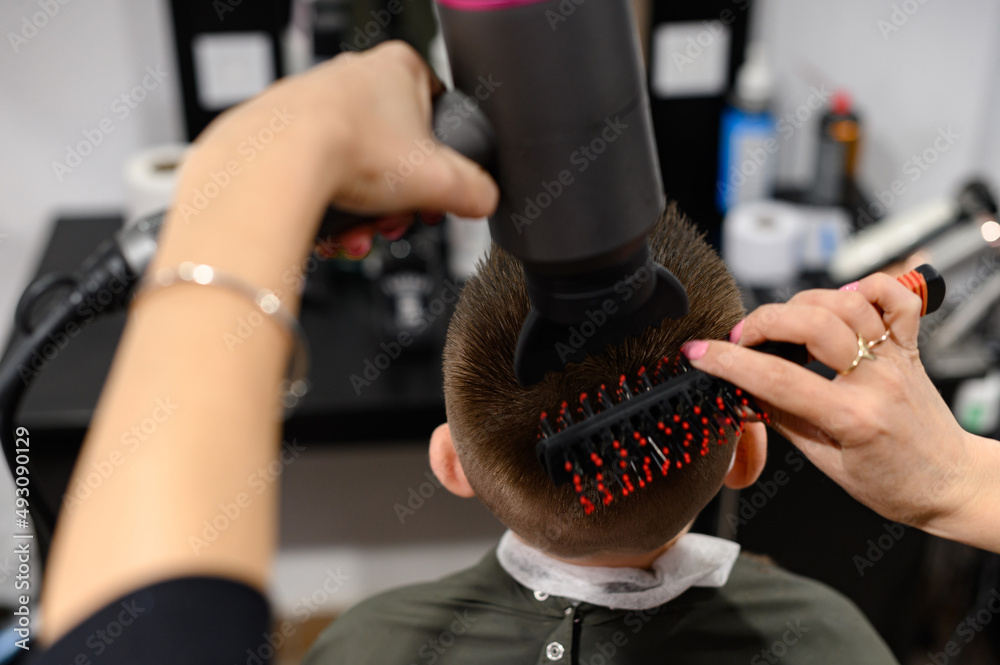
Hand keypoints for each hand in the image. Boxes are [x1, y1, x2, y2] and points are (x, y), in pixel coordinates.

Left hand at [188, 41, 497, 258]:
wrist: (276, 163)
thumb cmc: (349, 149)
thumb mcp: (439, 180)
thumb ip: (476, 190)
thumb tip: (483, 201)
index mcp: (399, 68)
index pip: (439, 113)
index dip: (443, 163)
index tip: (435, 194)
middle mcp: (353, 75)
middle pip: (395, 150)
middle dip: (398, 199)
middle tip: (395, 221)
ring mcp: (312, 98)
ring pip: (355, 166)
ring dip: (364, 211)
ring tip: (361, 234)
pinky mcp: (278, 127)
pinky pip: (317, 173)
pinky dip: (329, 205)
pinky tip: (333, 230)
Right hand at [681, 273, 993, 541]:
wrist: (950, 485)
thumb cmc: (894, 483)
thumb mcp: (826, 463)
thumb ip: (783, 419)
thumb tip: (743, 392)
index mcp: (854, 417)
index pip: (777, 379)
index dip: (728, 363)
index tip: (699, 354)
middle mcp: (878, 379)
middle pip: (812, 324)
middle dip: (761, 323)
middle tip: (738, 339)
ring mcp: (897, 358)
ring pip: (847, 302)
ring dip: (802, 304)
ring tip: (781, 324)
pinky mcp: (910, 346)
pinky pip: (896, 297)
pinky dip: (866, 287)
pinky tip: (839, 300)